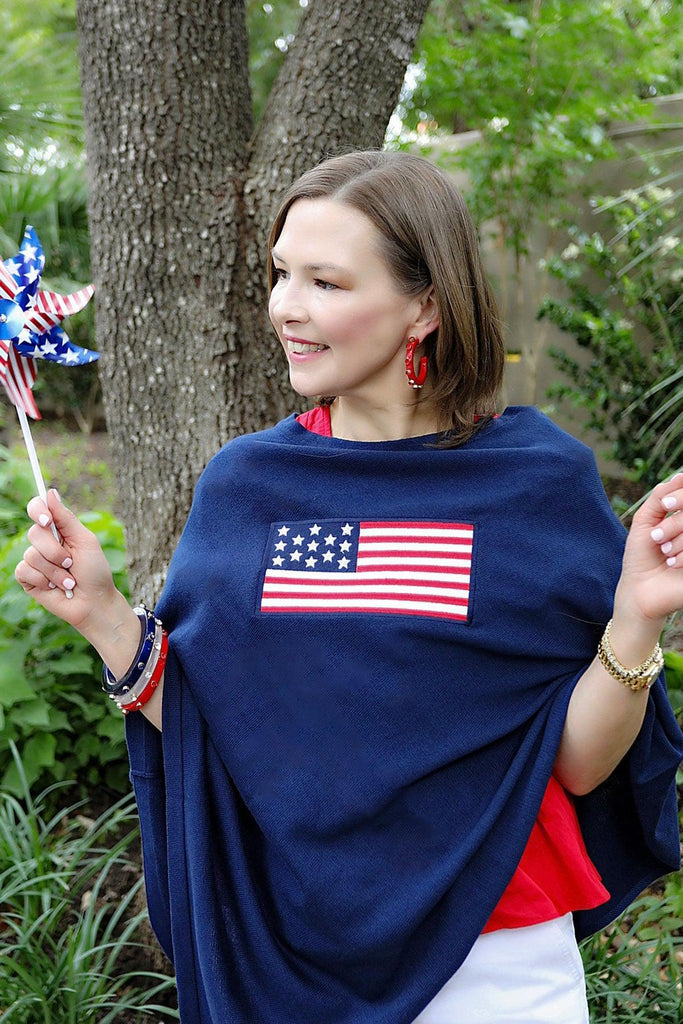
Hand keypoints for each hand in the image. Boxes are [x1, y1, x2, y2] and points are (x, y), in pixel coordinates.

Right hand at [15, 488, 120, 636]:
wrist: (94, 602)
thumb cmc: (95, 572)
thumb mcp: (85, 541)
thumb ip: (66, 518)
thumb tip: (50, 492)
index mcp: (59, 530)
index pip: (38, 509)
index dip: (38, 511)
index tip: (47, 521)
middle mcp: (44, 543)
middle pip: (35, 533)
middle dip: (56, 551)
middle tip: (71, 563)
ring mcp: (35, 560)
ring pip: (31, 554)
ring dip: (55, 571)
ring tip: (69, 580)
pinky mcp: (28, 578)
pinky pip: (25, 570)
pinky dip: (44, 580)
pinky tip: (55, 588)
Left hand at [614, 472, 682, 630]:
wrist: (640, 592)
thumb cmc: (641, 557)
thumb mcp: (646, 522)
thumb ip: (661, 497)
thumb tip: (680, 476)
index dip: (681, 494)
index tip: (665, 503)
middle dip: (675, 521)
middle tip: (657, 537)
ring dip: (678, 537)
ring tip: (665, 553)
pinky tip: (674, 564)